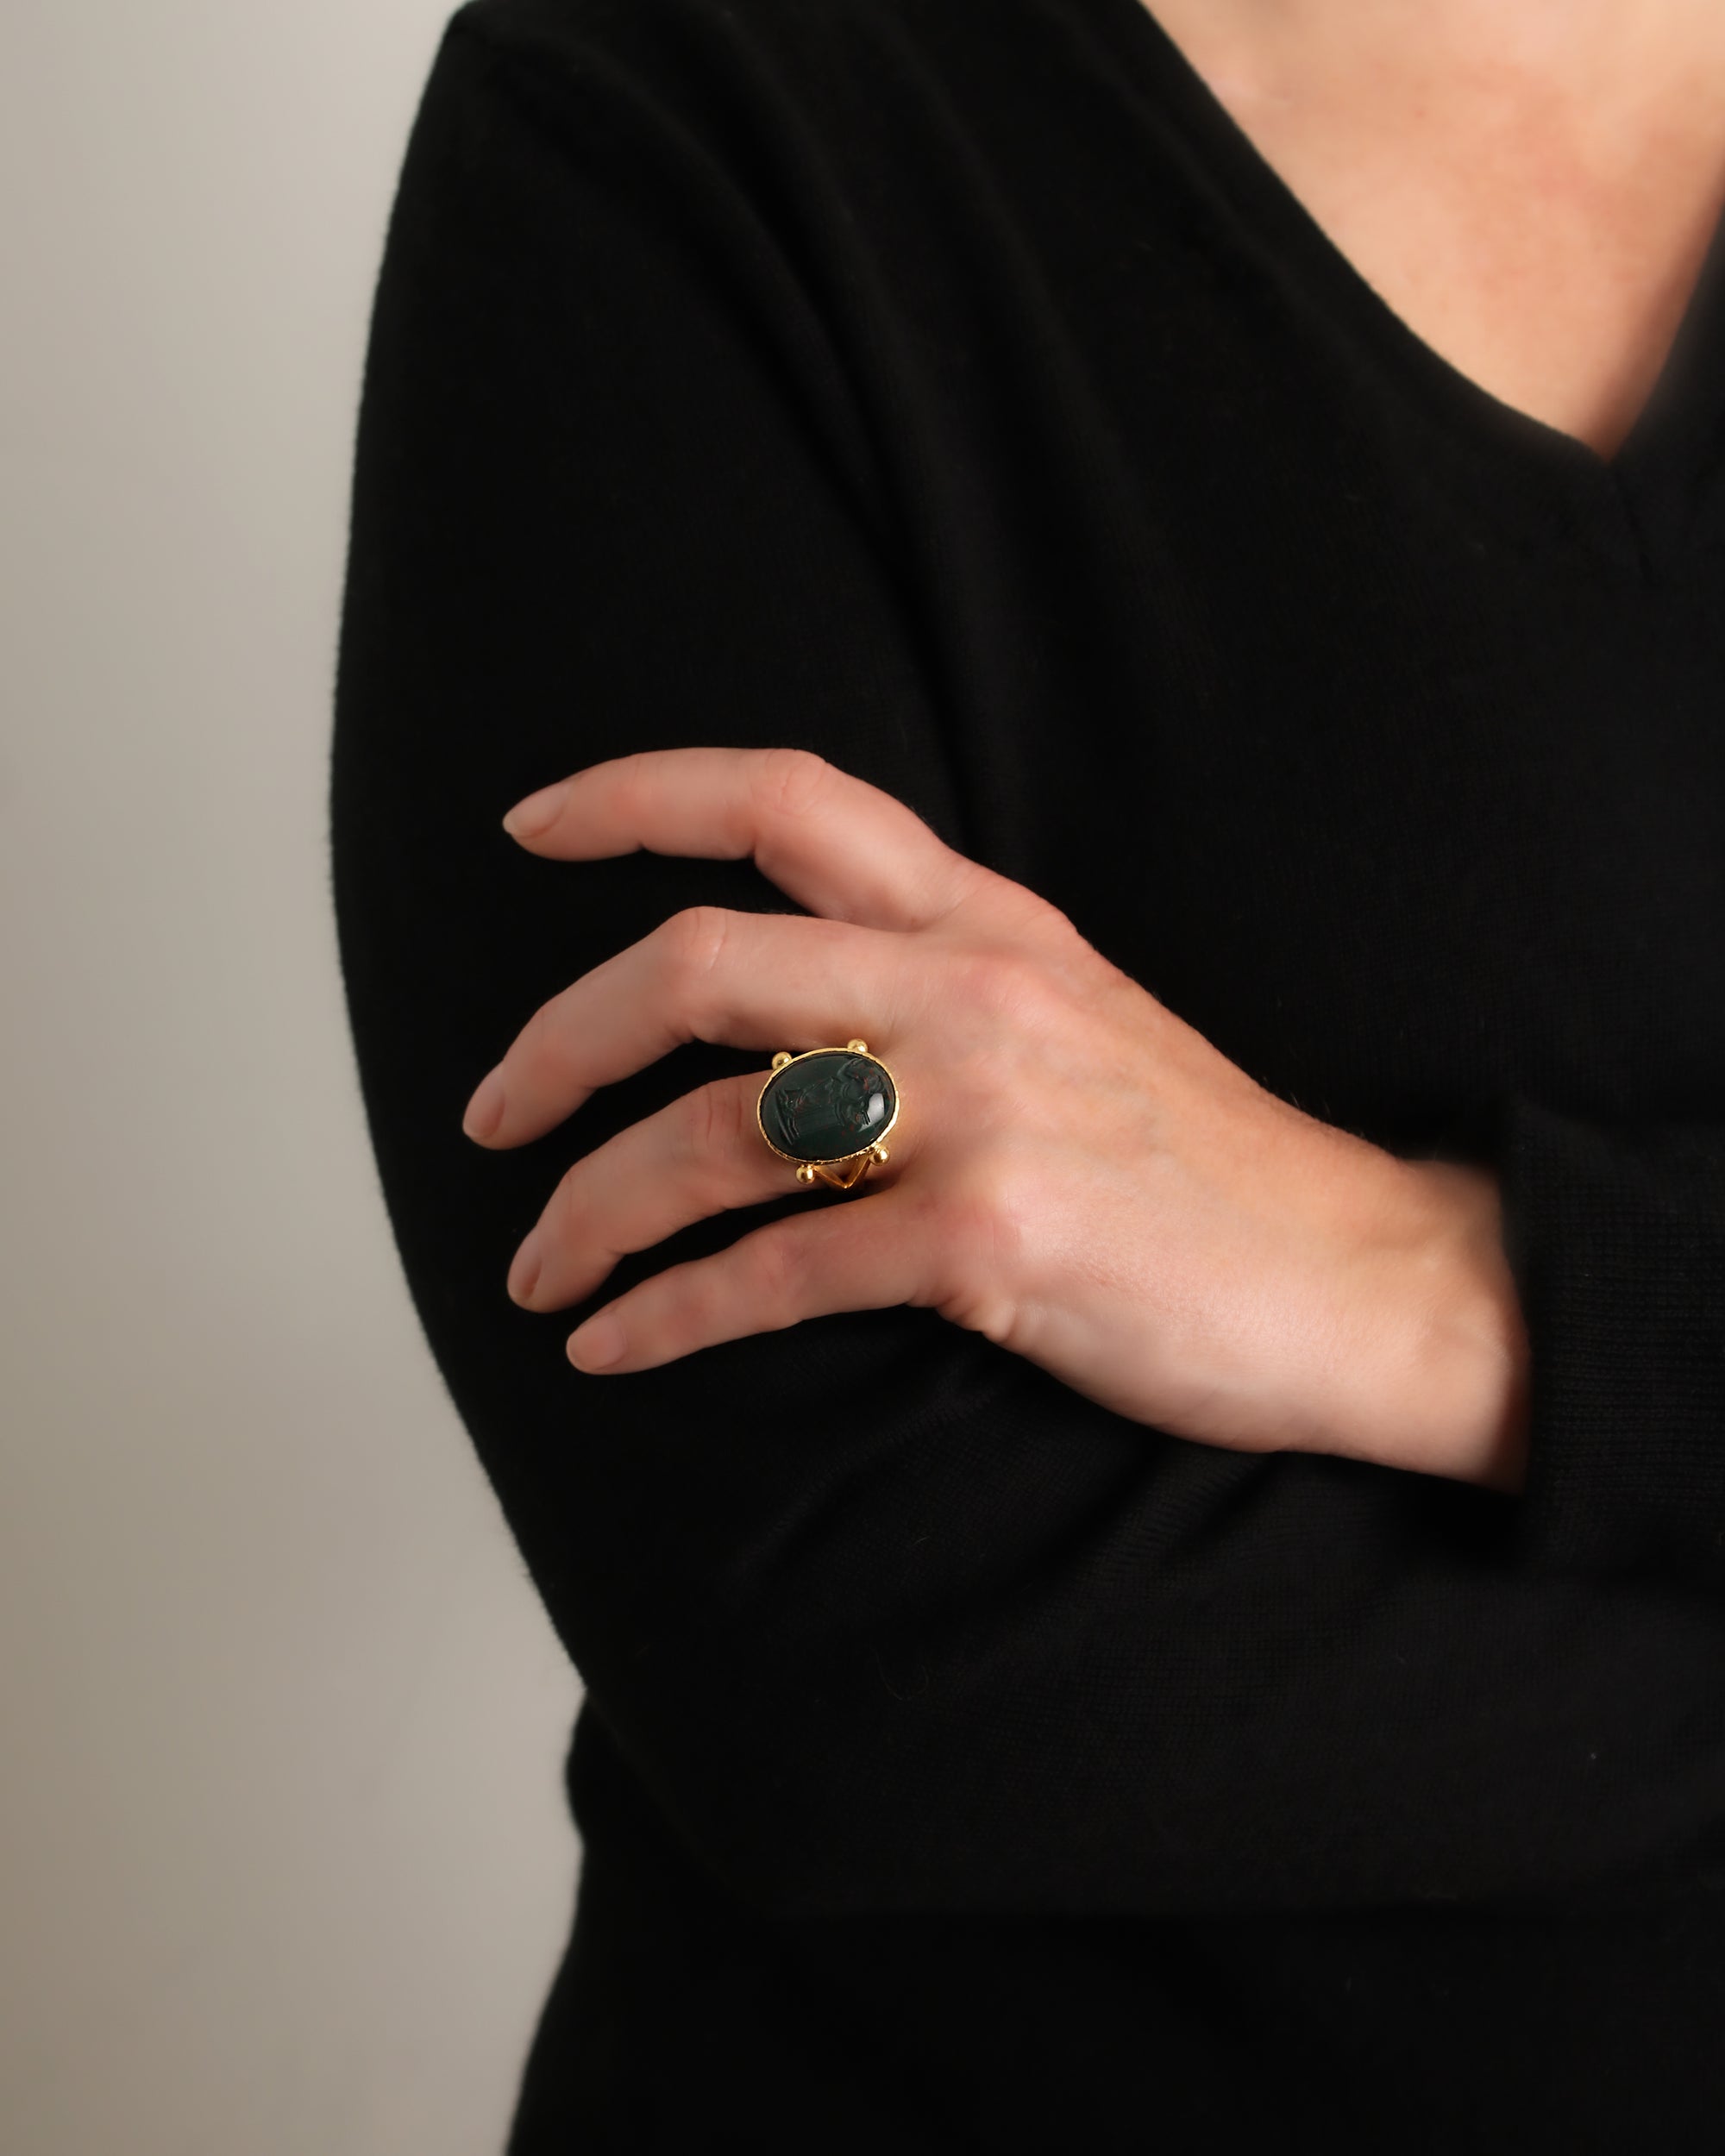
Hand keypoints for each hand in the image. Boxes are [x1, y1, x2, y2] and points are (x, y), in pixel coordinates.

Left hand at [462, 746, 1528, 1483]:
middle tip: (491, 1112)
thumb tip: (771, 1017)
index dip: (639, 794)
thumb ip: (933, 982)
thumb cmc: (1203, 1163)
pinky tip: (616, 1348)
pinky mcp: (992, 1237)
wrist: (1364, 1277)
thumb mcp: (1076, 1016)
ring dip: (589, 1209)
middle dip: (558, 1042)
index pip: (789, 798)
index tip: (528, 826)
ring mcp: (983, 1110)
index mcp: (988, 922)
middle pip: (696, 963)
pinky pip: (775, 1269)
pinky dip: (669, 1314)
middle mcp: (972, 990)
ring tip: (536, 1271)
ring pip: (712, 1133)